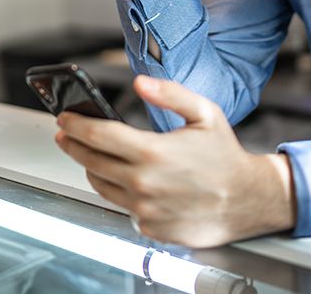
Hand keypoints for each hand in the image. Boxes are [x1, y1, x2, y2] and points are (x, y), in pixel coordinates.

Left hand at [55, 75, 295, 247]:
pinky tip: (127, 179)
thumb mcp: (204, 113)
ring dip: (92, 168)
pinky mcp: (149, 227)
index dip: (76, 124)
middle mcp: (144, 183)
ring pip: (101, 186)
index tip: (64, 118)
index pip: (99, 135)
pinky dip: (120, 191)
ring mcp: (144, 209)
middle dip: (73, 144)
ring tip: (92, 155)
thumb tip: (139, 83)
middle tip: (66, 134)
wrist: (247, 201)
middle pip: (91, 161)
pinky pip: (122, 206)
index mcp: (153, 152)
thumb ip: (170, 94)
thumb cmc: (225, 157)